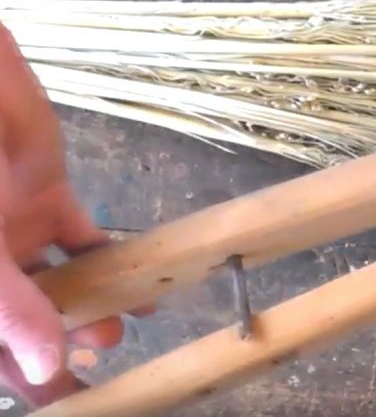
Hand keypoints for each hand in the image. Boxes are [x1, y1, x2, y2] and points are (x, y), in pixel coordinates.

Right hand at [0, 24, 123, 406]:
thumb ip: (9, 306)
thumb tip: (45, 368)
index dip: (20, 379)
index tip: (63, 402)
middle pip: (18, 323)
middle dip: (54, 353)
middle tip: (95, 376)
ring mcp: (11, 232)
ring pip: (54, 284)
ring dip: (87, 309)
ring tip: (115, 332)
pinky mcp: (46, 197)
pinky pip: (83, 238)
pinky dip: (112, 259)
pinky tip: (145, 285)